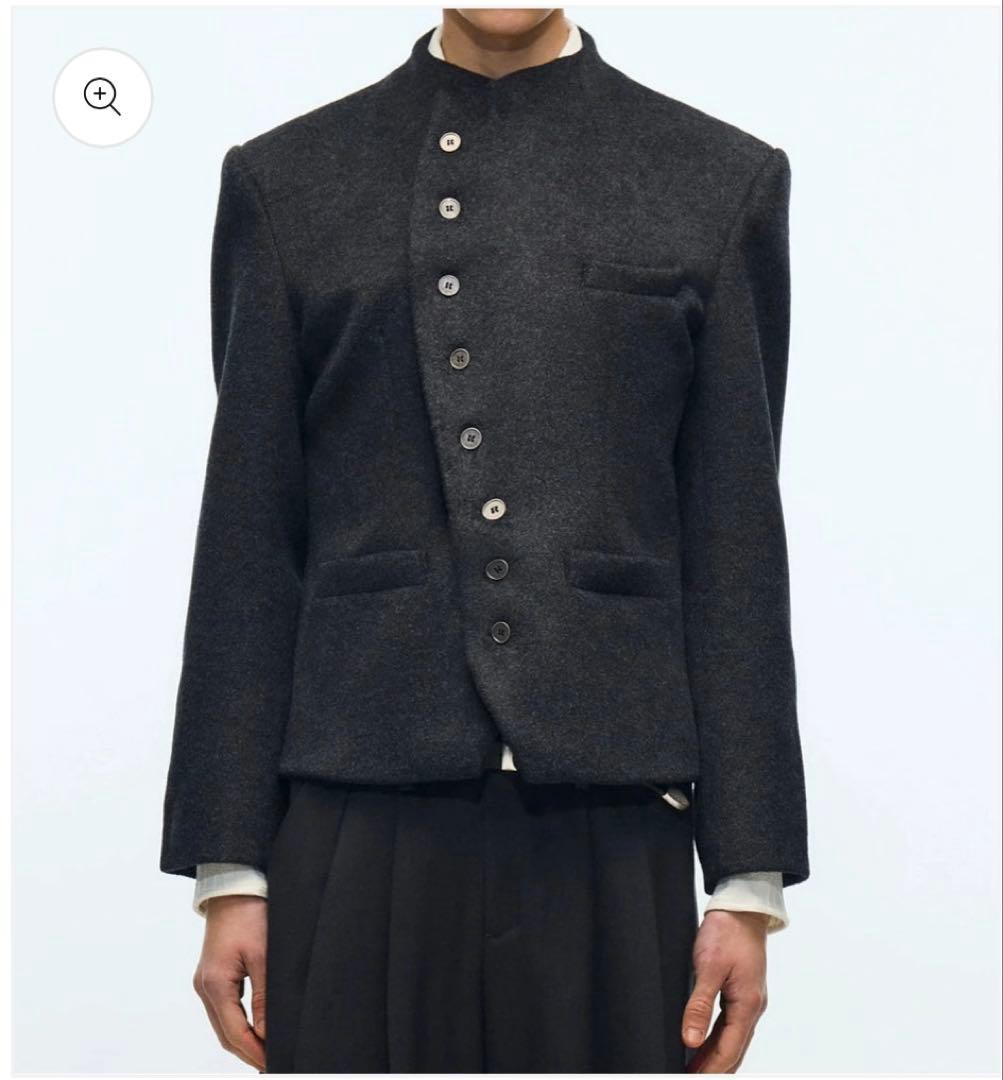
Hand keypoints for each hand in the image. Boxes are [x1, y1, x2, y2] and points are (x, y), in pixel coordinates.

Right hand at [193, 895, 267, 1070]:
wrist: (233, 886)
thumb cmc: (249, 914)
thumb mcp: (264, 955)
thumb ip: (265, 997)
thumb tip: (268, 1033)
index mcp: (214, 985)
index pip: (235, 1034)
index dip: (255, 1052)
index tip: (275, 1063)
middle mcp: (204, 987)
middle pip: (226, 1034)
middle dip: (249, 1052)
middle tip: (275, 1063)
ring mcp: (206, 981)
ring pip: (224, 1024)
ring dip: (244, 1040)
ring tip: (268, 1051)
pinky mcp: (212, 975)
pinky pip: (224, 1009)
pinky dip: (239, 1024)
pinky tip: (257, 1029)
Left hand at [682, 910, 769, 1072]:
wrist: (742, 908)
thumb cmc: (727, 932)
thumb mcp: (708, 967)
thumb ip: (700, 1005)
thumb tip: (691, 1039)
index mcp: (747, 1004)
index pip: (728, 1050)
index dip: (709, 1069)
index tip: (691, 1077)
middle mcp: (752, 1006)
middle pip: (733, 1049)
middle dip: (713, 1067)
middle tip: (688, 1075)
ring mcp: (749, 999)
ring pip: (733, 1038)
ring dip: (715, 1055)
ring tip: (692, 1066)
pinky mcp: (743, 990)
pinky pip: (731, 1023)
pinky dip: (718, 1037)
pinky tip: (704, 1041)